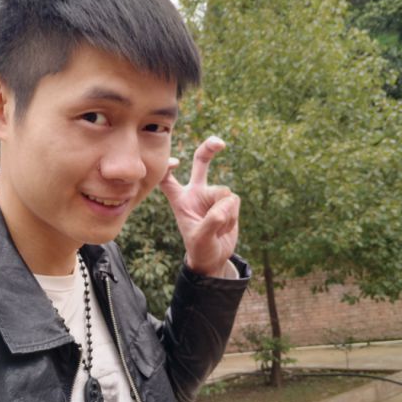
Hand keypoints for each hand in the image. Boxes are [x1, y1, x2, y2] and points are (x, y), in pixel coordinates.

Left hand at [160, 136, 239, 277]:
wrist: (213, 258)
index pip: (168, 179)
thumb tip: (226, 204)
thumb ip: (212, 221)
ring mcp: (212, 196)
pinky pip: (234, 201)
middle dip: (209, 148)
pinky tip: (224, 227)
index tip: (176, 163)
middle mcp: (196, 193)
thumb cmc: (200, 248)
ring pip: (223, 192)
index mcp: (180, 200)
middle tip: (220, 143)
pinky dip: (232, 216)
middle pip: (201, 163)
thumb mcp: (201, 239)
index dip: (167, 168)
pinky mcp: (228, 202)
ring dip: (224, 212)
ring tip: (216, 229)